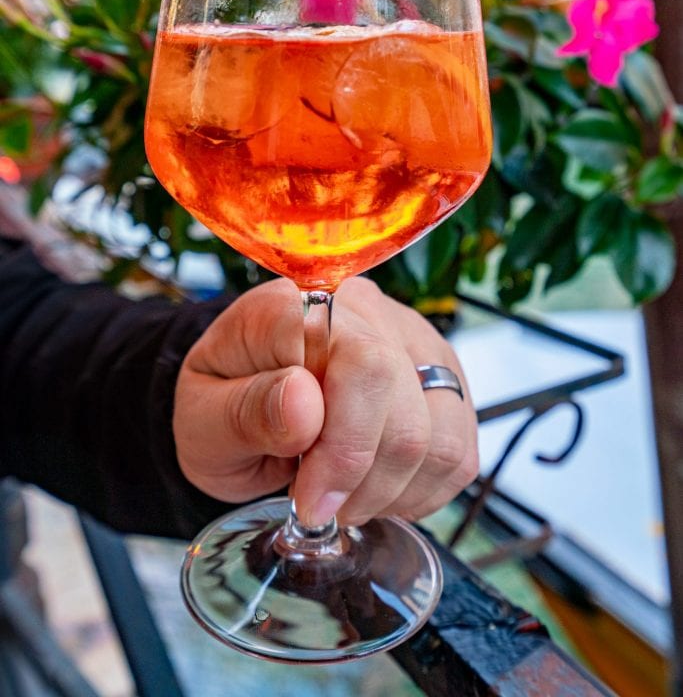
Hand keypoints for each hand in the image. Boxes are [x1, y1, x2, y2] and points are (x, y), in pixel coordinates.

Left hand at [173, 277, 477, 526]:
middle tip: (318, 506)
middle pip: (410, 410)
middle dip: (364, 481)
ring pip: (443, 436)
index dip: (346, 450)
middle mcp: (368, 312)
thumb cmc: (220, 400)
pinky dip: (420, 490)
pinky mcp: (439, 377)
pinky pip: (459, 451)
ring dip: (393, 491)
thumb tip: (304, 402)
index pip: (364, 366)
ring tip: (344, 496)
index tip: (309, 500)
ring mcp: (412, 341)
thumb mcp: (202, 417)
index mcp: (303, 307)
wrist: (239, 391)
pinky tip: (374, 487)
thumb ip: (247, 410)